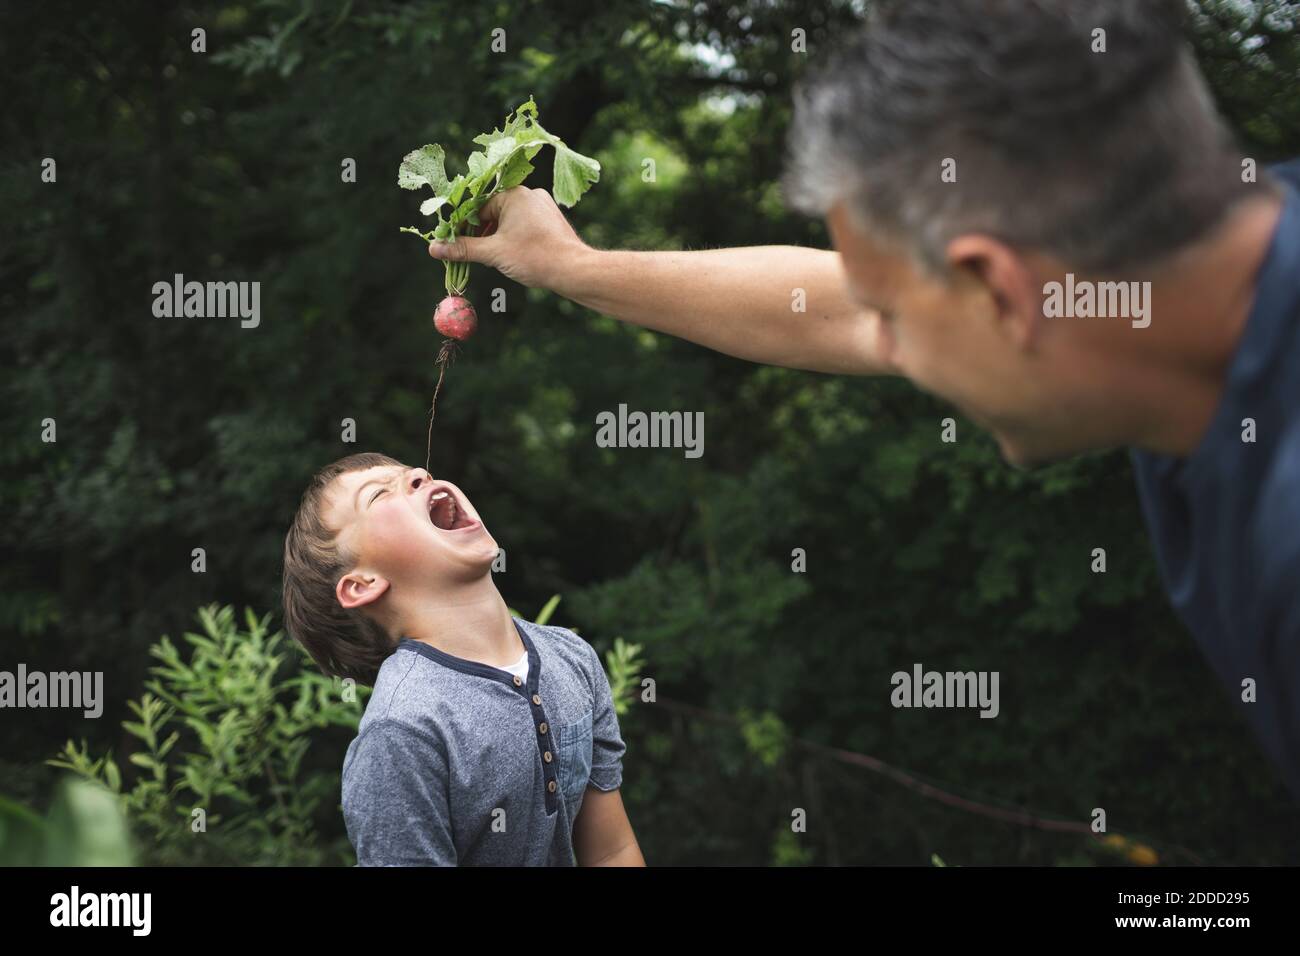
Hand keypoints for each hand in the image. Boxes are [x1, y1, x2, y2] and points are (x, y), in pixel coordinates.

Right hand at [427, 186, 586, 289]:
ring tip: (492, 258)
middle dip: (480, 234)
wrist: (574, 270)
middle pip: (493, 213)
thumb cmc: (535, 257)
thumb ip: (462, 249)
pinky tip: (511, 255)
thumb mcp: (493, 253)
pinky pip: (524, 225)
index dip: (463, 227)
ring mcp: (542, 207)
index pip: (478, 207)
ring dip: (496, 237)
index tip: (453, 243)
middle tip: (470, 253)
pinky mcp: (551, 220)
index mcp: (514, 194)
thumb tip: (434, 248)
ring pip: (508, 220)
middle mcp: (529, 194)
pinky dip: (513, 238)